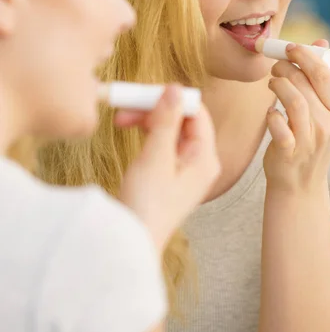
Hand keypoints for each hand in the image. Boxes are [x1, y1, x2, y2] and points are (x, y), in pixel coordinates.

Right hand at [115, 85, 219, 252]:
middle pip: (182, 120)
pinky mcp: (169, 176)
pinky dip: (145, 134)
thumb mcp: (155, 157)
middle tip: (126, 105)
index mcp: (206, 158)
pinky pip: (162, 144)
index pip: (197, 113)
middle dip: (155, 109)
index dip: (173, 98)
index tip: (146, 92)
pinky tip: (129, 132)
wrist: (130, 243)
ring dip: (147, 120)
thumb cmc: (146, 205)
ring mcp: (185, 170)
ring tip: (121, 120)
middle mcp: (200, 162)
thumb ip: (166, 120)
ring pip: (169, 130)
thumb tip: (175, 89)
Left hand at [264, 40, 329, 193]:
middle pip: (304, 84)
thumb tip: (320, 42)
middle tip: (275, 66)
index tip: (290, 47)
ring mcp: (310, 139)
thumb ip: (320, 79)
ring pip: (293, 100)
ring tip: (271, 83)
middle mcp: (328, 125)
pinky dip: (271, 114)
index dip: (305, 56)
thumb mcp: (322, 112)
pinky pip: (278, 124)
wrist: (300, 184)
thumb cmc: (307, 139)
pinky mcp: (289, 151)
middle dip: (286, 68)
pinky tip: (270, 112)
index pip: (324, 74)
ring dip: (278, 85)